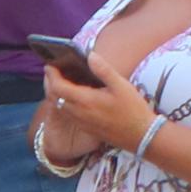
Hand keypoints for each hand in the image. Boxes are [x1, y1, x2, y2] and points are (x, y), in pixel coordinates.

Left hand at [39, 47, 155, 157]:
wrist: (141, 136)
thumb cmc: (133, 110)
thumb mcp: (121, 86)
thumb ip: (103, 70)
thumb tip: (90, 55)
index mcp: (85, 100)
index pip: (57, 86)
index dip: (51, 75)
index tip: (51, 65)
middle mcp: (78, 112)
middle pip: (53, 97)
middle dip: (49, 83)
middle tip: (53, 72)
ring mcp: (81, 122)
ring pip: (59, 106)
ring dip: (56, 94)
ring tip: (62, 82)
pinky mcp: (86, 128)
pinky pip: (67, 114)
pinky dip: (64, 103)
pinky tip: (75, 98)